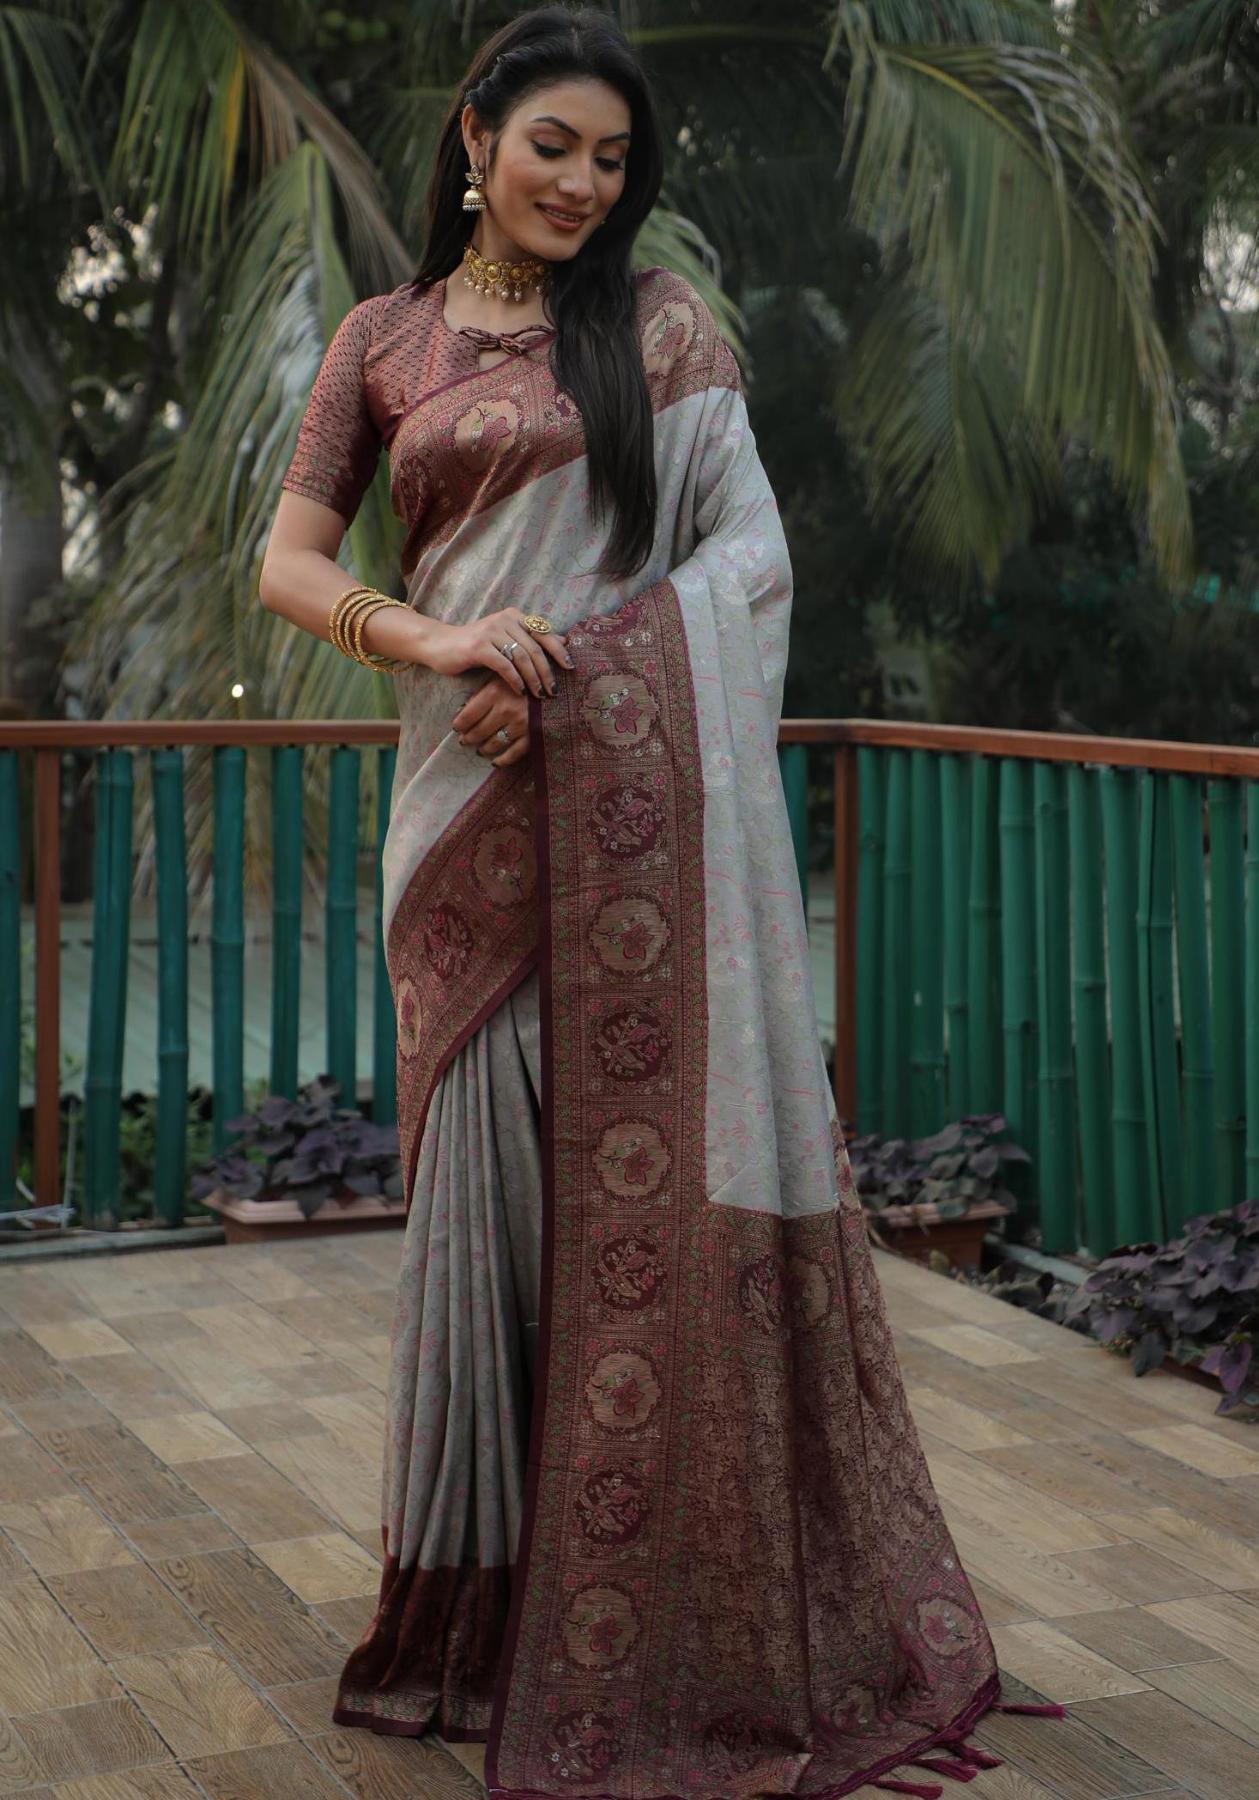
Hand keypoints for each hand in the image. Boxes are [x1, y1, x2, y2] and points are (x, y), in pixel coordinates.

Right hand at [423, 608, 571, 697]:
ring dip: (533, 679)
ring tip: (539, 695)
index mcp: (515, 616)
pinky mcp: (479, 647)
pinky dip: (515, 680)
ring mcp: (491, 632)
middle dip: (548, 672)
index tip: (571, 668)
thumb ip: (531, 639)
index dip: (559, 651)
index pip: (544, 632)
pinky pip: (504, 666)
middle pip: (535, 648)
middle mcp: (505, 620)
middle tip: (554, 690)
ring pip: (522, 657)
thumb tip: (564, 641)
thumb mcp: (506, 639)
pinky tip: (520, 691)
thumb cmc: (477, 646)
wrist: (441, 644)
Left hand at [451, 676, 531, 766]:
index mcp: (494, 692)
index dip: (459, 724)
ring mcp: (520, 724)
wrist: (557, 682)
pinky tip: (495, 761)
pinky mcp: (533, 734)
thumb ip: (484, 692)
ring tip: (480, 749)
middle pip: (479, 731)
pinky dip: (502, 760)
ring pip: (494, 743)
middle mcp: (505, 710)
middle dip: (469, 738)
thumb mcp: (502, 676)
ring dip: (484, 748)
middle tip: (465, 740)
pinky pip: (513, 753)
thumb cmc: (525, 677)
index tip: (456, 727)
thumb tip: (463, 710)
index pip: (468, 715)